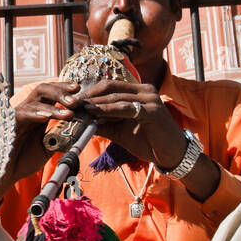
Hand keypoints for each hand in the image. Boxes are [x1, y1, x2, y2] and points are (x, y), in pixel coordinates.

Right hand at [0, 81, 79, 208]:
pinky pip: (23, 113)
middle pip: (43, 89)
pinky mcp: (9, 123)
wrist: (7, 174)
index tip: (79, 90)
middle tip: (76, 98)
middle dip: (61, 90)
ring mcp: (18, 115)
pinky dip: (36, 114)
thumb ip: (62, 138)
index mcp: (38, 114)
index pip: (51, 94)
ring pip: (36, 99)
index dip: (64, 89)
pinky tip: (47, 117)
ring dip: (54, 104)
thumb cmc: (24, 160)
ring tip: (69, 112)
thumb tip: (81, 131)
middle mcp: (28, 110)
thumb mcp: (49, 148)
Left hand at [63, 79, 188, 168]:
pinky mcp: (152, 110)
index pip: (108, 86)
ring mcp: (149, 98)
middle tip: (69, 104)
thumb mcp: (120, 130)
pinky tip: (93, 114)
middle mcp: (145, 89)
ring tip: (77, 109)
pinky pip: (125, 108)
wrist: (171, 154)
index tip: (71, 102)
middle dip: (88, 96)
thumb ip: (102, 124)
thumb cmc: (148, 141)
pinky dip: (107, 110)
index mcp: (138, 90)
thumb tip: (79, 121)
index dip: (89, 93)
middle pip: (109, 87)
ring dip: (94, 103)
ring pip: (115, 97)